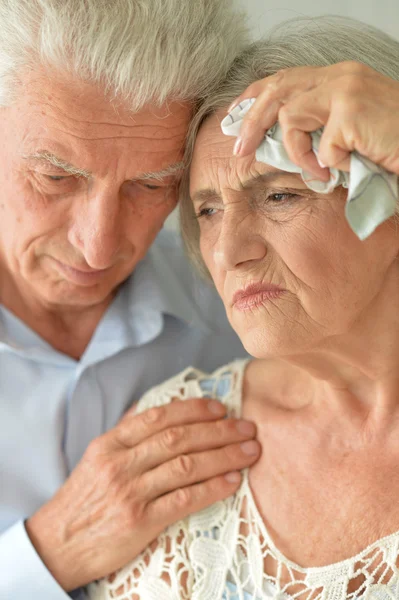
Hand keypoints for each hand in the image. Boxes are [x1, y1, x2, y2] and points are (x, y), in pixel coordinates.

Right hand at [26, 397, 259, 589]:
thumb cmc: (84, 499)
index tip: (220, 407)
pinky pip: (183, 500)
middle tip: (247, 428)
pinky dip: (212, 488)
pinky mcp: (138, 522)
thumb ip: (128, 434)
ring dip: (223, 455)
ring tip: (250, 451)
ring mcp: (130, 492)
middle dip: (218, 430)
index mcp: (110, 443)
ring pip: (185, 465)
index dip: (193, 409)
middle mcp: (120, 463)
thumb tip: (160, 410)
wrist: (57, 544)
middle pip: (177, 438)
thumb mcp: (98, 458)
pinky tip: (233, 481)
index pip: (158, 416)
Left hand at [230, 61, 398, 178]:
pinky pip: (321, 147)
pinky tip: (349, 166)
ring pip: (290, 118)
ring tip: (320, 170)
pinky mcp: (350, 111)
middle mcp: (339, 75)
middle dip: (250, 123)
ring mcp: (345, 90)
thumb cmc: (391, 142)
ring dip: (297, 152)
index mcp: (338, 76)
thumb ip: (319, 125)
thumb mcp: (350, 128)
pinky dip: (330, 165)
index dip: (254, 97)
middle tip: (240, 152)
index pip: (285, 78)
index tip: (235, 117)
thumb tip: (280, 141)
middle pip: (276, 90)